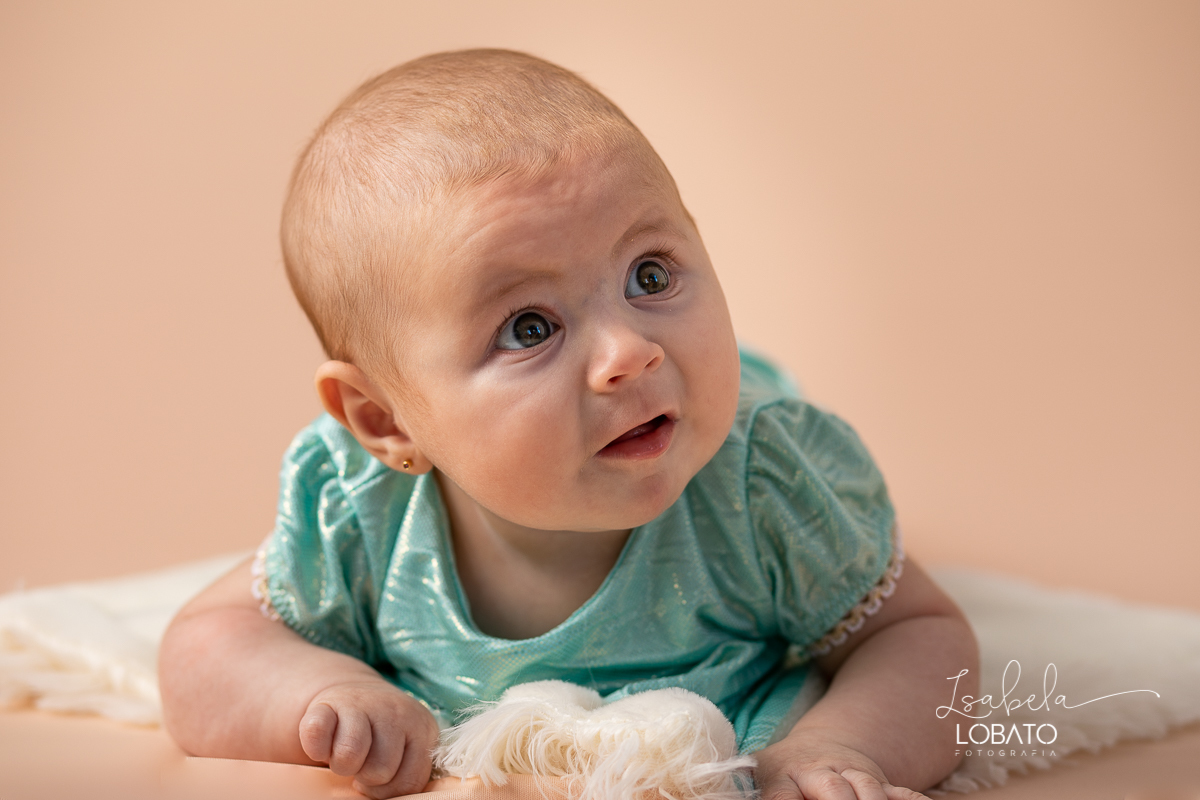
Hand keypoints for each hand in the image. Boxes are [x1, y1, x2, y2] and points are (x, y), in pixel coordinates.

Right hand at [299, 679, 439, 797]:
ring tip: (346, 754)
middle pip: (380, 771)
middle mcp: (396, 711)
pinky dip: (316, 749)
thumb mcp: (404, 751)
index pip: (409, 782)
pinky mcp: (327, 703)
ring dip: (342, 765)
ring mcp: (362, 703)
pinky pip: (316, 735)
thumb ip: (405, 773)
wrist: (355, 693)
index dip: (389, 789)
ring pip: (349, 756)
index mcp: (422, 729)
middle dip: (367, 776)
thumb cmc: (380, 736)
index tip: (381, 778)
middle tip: (363, 761)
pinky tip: (326, 744)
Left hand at [753, 728, 927, 799]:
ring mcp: (852, 776)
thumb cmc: (781, 777)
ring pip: (868, 789)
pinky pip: (902, 794)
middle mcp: (818, 774)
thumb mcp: (763, 782)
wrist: (816, 749)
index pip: (781, 798)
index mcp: (781, 775)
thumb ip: (766, 796)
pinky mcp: (880, 783)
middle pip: (831, 790)